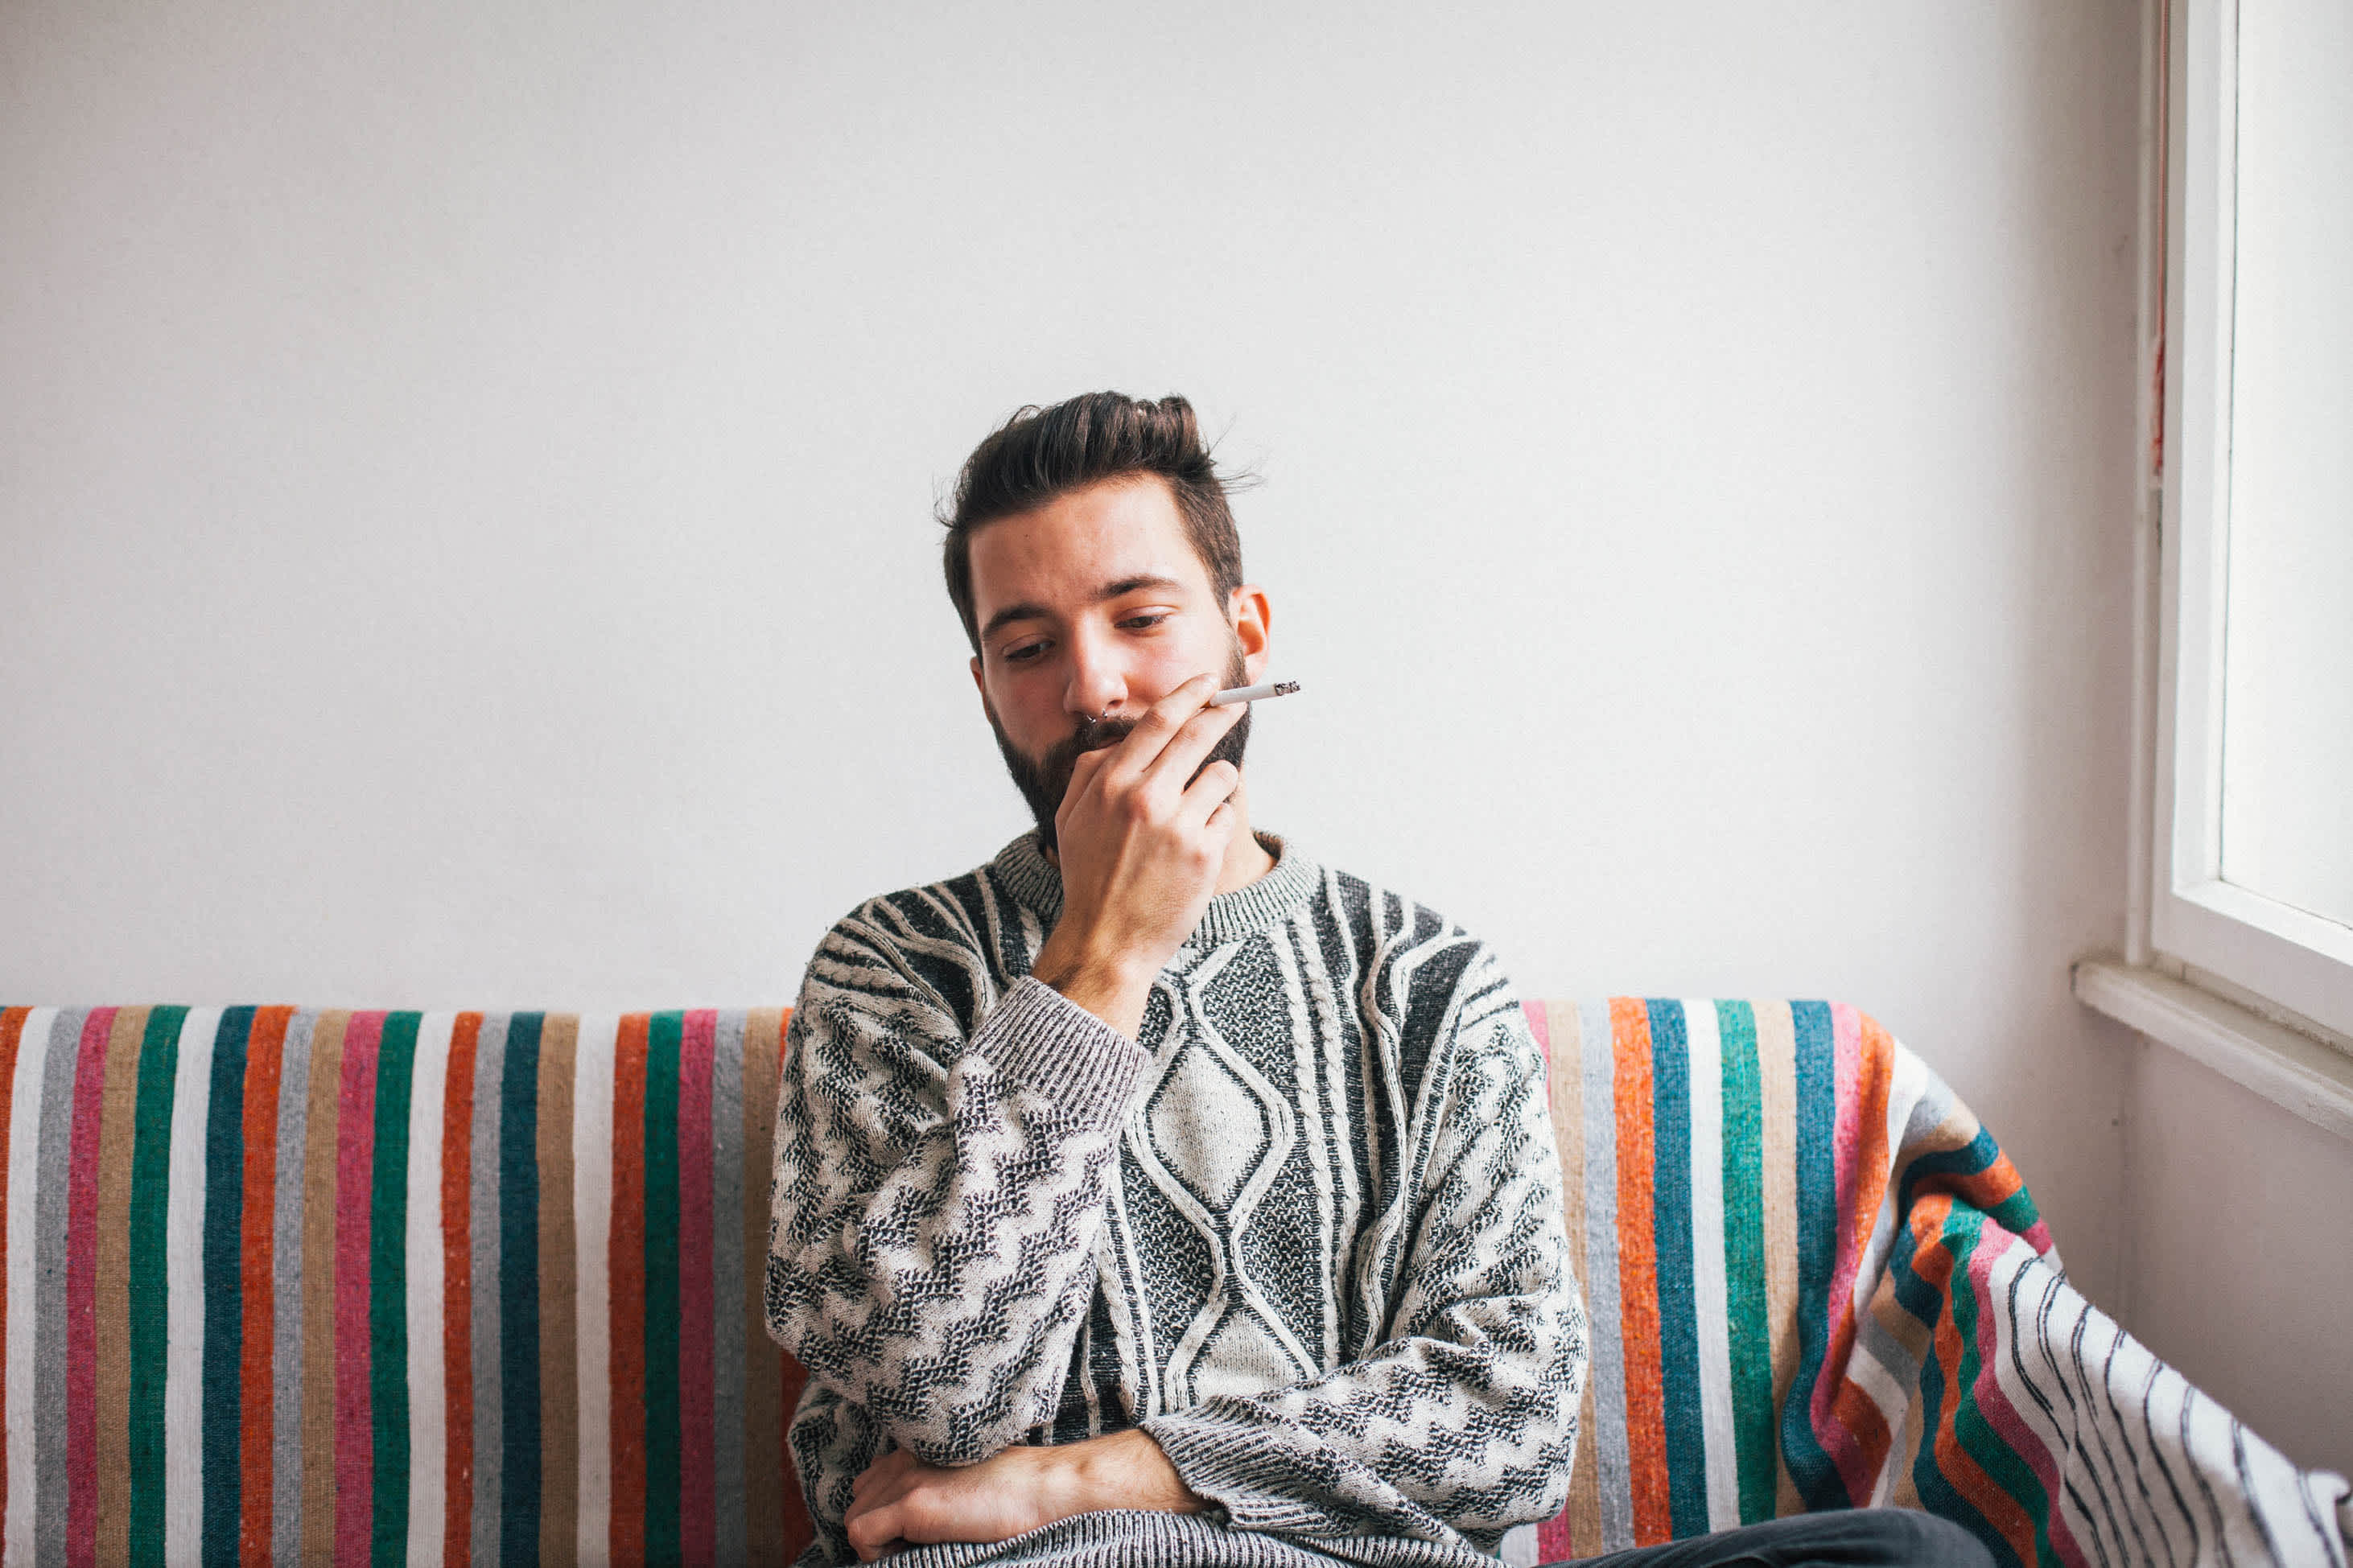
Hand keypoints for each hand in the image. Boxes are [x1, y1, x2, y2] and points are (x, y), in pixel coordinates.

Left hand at [842, 1430, 1202, 1560]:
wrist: (1046, 1488)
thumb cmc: (1017, 1488)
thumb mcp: (964, 1476)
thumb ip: (934, 1481)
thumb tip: (911, 1519)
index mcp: (917, 1448)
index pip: (871, 1481)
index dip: (884, 1511)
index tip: (909, 1532)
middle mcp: (903, 1458)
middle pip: (858, 1500)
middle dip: (878, 1527)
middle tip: (913, 1545)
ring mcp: (906, 1479)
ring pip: (854, 1519)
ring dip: (878, 1542)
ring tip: (916, 1549)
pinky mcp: (912, 1504)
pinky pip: (861, 1536)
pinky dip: (877, 1553)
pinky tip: (914, 1552)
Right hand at [1031, 673, 1243, 1037]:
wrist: (1107, 941)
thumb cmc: (1090, 877)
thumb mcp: (1071, 818)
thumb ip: (1093, 772)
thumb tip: (1121, 738)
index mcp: (1110, 784)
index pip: (1158, 721)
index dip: (1188, 695)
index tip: (1207, 683)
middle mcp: (1144, 798)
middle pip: (1198, 735)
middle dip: (1222, 713)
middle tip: (1235, 705)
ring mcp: (1177, 825)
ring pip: (1221, 776)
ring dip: (1216, 784)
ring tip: (1194, 813)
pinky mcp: (1204, 853)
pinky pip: (1226, 817)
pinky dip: (1216, 826)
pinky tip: (1193, 850)